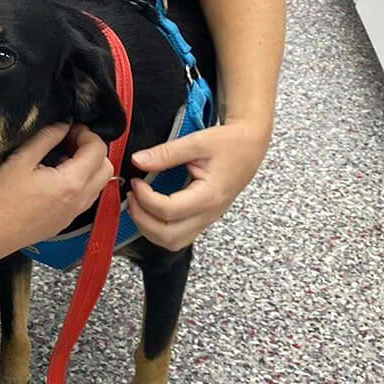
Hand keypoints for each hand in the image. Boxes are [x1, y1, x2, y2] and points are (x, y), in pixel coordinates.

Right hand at [0, 122, 113, 260]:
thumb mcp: (20, 160)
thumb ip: (46, 138)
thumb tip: (63, 125)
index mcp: (71, 183)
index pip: (98, 150)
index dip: (85, 133)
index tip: (68, 129)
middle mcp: (79, 201)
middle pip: (106, 167)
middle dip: (92, 149)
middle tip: (68, 141)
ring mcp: (73, 214)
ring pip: (98, 184)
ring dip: (87, 166)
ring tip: (60, 158)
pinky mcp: (65, 222)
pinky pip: (85, 198)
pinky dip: (79, 182)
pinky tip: (53, 178)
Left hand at [127, 120, 270, 250]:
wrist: (250, 146)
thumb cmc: (230, 143)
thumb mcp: (197, 141)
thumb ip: (165, 153)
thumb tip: (138, 161)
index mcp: (209, 196)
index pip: (168, 211)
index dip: (145, 198)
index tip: (136, 181)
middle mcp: (209, 213)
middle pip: (168, 236)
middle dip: (142, 219)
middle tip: (132, 196)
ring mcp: (207, 218)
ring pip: (173, 241)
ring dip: (149, 228)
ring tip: (139, 203)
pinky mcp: (204, 217)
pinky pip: (179, 235)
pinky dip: (159, 228)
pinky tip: (150, 207)